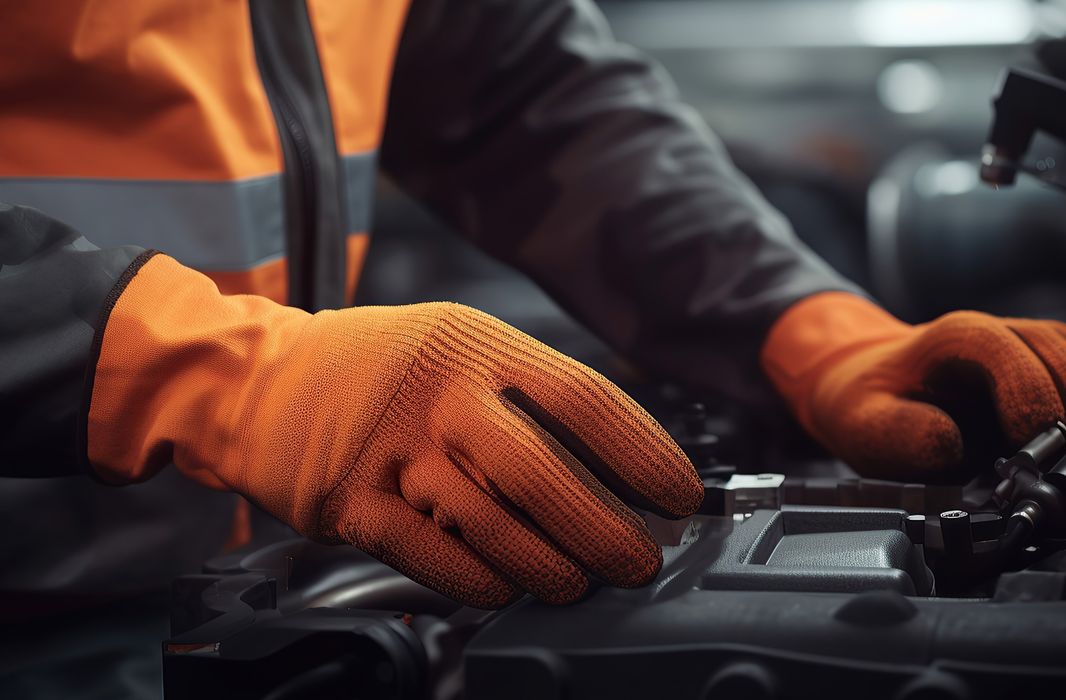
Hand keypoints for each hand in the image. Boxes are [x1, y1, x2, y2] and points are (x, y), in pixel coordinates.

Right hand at [88, 255, 702, 607]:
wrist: (257, 380)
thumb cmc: (380, 369)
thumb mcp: (455, 346)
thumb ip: (526, 394)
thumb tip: (616, 462)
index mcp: (477, 346)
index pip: (583, 399)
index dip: (642, 453)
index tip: (678, 495)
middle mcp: (438, 394)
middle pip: (542, 471)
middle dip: (605, 527)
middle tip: (640, 560)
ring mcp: (392, 450)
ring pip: (489, 522)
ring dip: (548, 564)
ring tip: (581, 582)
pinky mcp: (352, 503)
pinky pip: (430, 555)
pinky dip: (479, 580)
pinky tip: (508, 589)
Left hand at [762, 292, 1065, 479]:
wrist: (870, 377)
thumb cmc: (871, 400)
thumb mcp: (864, 423)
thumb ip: (903, 435)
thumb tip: (952, 444)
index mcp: (955, 338)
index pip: (1010, 352)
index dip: (1030, 396)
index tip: (1028, 443)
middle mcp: (1000, 330)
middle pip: (1064, 353)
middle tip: (1058, 462)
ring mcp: (1030, 340)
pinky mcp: (1049, 358)